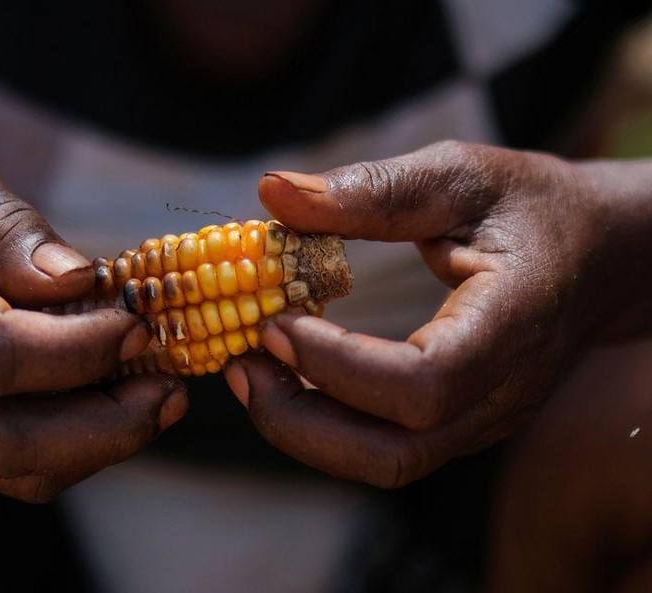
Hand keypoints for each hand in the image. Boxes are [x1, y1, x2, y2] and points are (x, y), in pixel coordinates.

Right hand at [0, 140, 186, 501]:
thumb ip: (6, 226)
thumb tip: (80, 282)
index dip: (79, 350)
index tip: (139, 323)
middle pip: (9, 443)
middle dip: (108, 427)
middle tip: (170, 388)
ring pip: (15, 468)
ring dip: (101, 445)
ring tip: (160, 398)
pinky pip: (11, 461)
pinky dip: (76, 444)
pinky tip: (117, 402)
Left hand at [224, 141, 651, 486]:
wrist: (598, 254)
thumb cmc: (528, 206)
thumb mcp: (459, 175)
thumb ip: (372, 188)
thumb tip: (271, 191)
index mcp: (511, 324)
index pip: (423, 383)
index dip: (337, 364)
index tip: (275, 320)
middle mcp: (499, 393)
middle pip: (392, 453)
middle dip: (298, 418)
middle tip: (239, 361)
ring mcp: (480, 419)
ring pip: (382, 462)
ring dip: (302, 428)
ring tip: (248, 370)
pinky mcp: (457, 422)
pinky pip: (383, 445)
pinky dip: (324, 421)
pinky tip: (286, 373)